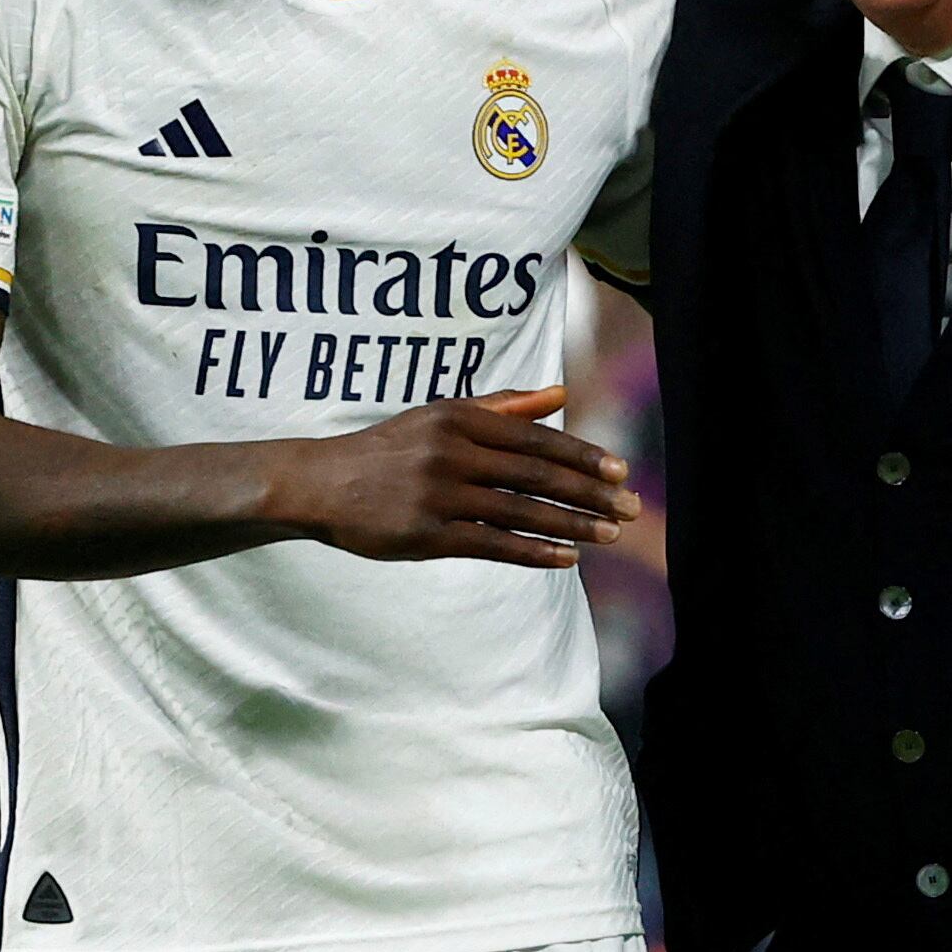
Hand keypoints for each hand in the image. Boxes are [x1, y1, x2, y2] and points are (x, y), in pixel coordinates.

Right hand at [277, 386, 638, 566]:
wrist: (321, 483)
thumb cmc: (389, 449)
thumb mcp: (441, 415)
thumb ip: (503, 406)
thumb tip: (560, 393)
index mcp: (459, 419)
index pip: (535, 439)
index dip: (580, 456)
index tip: (620, 471)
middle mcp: (451, 452)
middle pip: (534, 475)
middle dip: (588, 493)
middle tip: (630, 508)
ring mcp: (438, 493)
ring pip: (519, 511)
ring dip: (570, 525)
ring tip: (608, 535)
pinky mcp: (426, 533)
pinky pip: (491, 543)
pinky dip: (532, 551)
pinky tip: (566, 558)